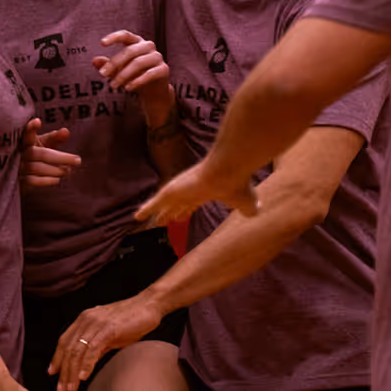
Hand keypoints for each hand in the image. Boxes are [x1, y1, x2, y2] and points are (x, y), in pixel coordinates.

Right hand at [20, 118, 80, 190]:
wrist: (23, 171)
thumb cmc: (37, 151)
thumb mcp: (46, 142)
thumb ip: (56, 137)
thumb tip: (66, 131)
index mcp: (25, 139)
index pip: (27, 133)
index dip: (31, 128)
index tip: (37, 121)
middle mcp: (20, 152)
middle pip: (41, 154)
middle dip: (61, 158)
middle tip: (78, 160)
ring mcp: (18, 166)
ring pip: (37, 168)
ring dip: (55, 170)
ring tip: (68, 170)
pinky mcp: (19, 179)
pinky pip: (32, 181)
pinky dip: (46, 180)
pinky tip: (57, 179)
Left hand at [48, 295, 167, 390]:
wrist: (149, 305)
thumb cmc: (131, 320)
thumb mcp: (108, 335)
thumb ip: (96, 346)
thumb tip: (85, 364)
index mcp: (84, 319)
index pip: (64, 341)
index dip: (57, 358)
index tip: (53, 373)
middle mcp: (87, 319)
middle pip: (69, 349)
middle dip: (64, 372)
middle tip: (62, 389)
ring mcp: (96, 323)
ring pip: (78, 351)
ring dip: (72, 372)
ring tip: (71, 388)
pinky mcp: (108, 328)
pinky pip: (93, 349)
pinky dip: (86, 364)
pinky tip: (84, 376)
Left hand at [94, 31, 167, 92]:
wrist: (153, 92)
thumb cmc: (134, 76)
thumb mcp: (118, 70)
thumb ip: (107, 65)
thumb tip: (94, 61)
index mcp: (137, 42)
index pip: (126, 35)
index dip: (114, 37)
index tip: (101, 43)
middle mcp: (148, 46)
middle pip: (130, 51)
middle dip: (114, 63)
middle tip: (102, 74)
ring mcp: (157, 57)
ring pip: (138, 63)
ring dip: (123, 75)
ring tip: (113, 85)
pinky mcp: (163, 70)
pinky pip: (150, 74)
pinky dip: (137, 81)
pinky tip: (127, 88)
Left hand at [134, 160, 257, 225]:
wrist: (228, 170)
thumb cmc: (237, 184)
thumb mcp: (246, 202)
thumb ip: (248, 208)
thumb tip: (254, 214)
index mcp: (206, 192)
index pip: (193, 203)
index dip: (186, 210)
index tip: (180, 216)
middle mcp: (191, 190)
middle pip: (177, 204)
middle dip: (170, 212)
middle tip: (162, 220)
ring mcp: (180, 190)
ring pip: (164, 204)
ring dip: (156, 213)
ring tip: (144, 220)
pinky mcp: (171, 191)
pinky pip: (154, 203)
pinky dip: (145, 210)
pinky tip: (136, 218)